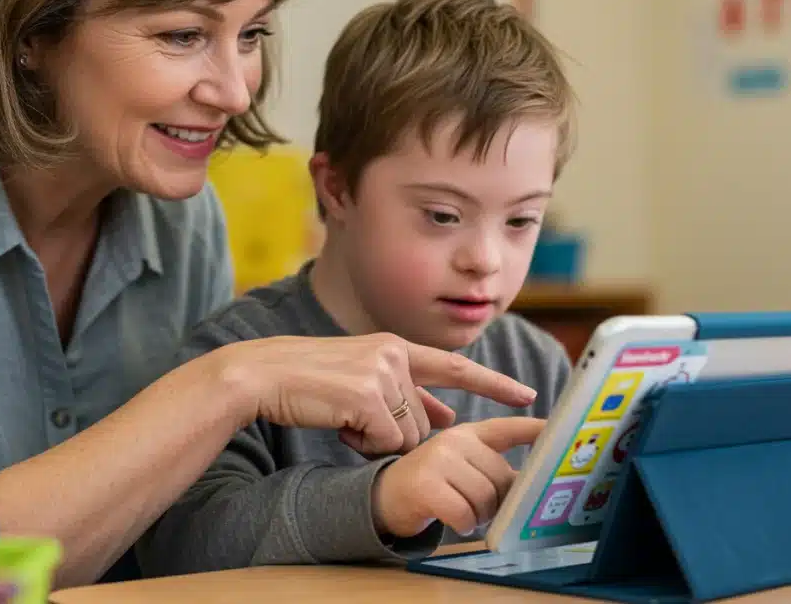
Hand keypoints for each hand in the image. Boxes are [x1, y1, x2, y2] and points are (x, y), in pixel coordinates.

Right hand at [199, 333, 537, 455]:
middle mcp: (393, 354)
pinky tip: (337, 422)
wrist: (262, 375)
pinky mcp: (369, 394)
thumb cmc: (307, 383)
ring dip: (374, 440)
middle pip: (422, 422)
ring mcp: (382, 372)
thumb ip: (405, 396)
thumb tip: (447, 418)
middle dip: (392, 435)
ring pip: (405, 437)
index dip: (493, 384)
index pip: (455, 366)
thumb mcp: (361, 381)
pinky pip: (384, 442)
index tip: (528, 396)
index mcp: (393, 346)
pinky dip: (361, 444)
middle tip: (351, 419)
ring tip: (340, 416)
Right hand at [370, 417, 547, 537]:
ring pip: (485, 497)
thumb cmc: (432, 484)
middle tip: (478, 506)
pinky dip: (464, 525)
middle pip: (501, 477)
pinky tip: (455, 520)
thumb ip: (492, 467)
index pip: (507, 429)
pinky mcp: (427, 485)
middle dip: (496, 500)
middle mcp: (454, 440)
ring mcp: (439, 460)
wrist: (383, 496)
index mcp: (467, 434)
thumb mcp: (461, 467)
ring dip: (480, 515)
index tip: (560, 431)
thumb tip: (532, 481)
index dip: (535, 430)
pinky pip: (465, 513)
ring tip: (464, 511)